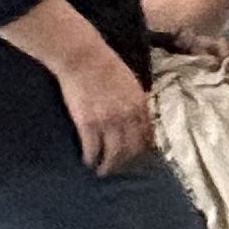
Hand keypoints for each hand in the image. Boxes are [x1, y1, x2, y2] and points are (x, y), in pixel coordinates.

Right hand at [52, 39, 156, 173]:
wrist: (83, 58)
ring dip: (108, 165)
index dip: (142, 148)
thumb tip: (138, 113)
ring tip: (103, 171)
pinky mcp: (88, 124)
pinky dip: (91, 157)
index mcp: (139, 105)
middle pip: (131, 148)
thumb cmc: (106, 64)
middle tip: (120, 168)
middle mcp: (127, 117)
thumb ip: (135, 100)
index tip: (139, 156)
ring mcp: (108, 122)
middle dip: (126, 161)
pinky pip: (92, 148)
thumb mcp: (130, 82)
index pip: (146, 134)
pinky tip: (88, 161)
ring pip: (113, 153)